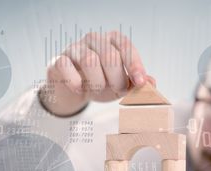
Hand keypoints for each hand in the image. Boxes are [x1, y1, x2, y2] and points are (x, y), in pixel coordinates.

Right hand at [40, 31, 154, 115]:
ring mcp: (75, 47)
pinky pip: (67, 67)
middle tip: (117, 91)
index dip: (134, 65)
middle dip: (117, 79)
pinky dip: (75, 82)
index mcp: (112, 40)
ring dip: (97, 82)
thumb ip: (136, 83)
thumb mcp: (121, 84)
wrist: (73, 90)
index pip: (126, 47)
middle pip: (110, 56)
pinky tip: (79, 88)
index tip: (140, 82)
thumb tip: (151, 82)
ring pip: (90, 61)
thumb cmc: (102, 82)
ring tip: (97, 90)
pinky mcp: (59, 59)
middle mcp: (94, 39)